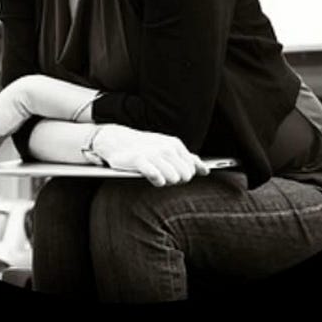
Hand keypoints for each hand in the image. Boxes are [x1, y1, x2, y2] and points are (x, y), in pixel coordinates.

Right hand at [92, 125, 209, 187]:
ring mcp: (153, 154)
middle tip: (162, 175)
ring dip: (165, 182)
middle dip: (175, 180)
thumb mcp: (168, 147)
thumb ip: (188, 159)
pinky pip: (157, 177)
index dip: (183, 176)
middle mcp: (167, 148)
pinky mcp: (140, 160)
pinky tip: (151, 177)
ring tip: (155, 176)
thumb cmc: (144, 146)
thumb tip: (206, 171)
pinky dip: (156, 180)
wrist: (116, 139)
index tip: (172, 173)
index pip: (192, 169)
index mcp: (175, 144)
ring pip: (173, 179)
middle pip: (184, 176)